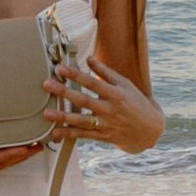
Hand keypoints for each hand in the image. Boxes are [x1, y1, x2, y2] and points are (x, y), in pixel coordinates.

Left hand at [47, 55, 162, 154]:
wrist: (149, 130)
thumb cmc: (137, 102)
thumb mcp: (125, 84)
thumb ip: (106, 72)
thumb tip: (89, 58)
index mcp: (115, 94)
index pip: (92, 82)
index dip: (76, 75)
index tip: (61, 68)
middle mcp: (109, 109)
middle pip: (83, 100)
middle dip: (64, 92)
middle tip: (47, 85)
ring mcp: (105, 124)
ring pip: (81, 120)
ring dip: (63, 116)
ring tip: (46, 113)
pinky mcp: (102, 136)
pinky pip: (83, 135)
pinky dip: (68, 134)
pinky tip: (55, 132)